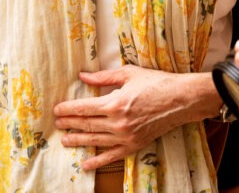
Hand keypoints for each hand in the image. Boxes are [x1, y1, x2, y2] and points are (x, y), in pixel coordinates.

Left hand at [53, 66, 197, 169]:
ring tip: (65, 140)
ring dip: (78, 141)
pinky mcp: (134, 145)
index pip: (83, 108)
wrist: (181, 100)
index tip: (56, 110)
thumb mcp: (129, 74)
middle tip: (56, 124)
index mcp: (114, 103)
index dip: (67, 110)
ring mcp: (126, 136)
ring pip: (95, 140)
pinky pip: (112, 155)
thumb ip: (103, 77)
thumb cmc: (156, 83)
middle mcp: (118, 123)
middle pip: (86, 125)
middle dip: (69, 124)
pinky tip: (85, 164)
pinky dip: (98, 161)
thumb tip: (83, 76)